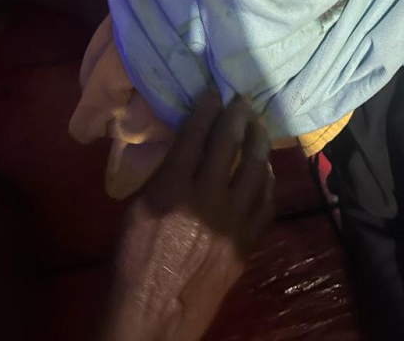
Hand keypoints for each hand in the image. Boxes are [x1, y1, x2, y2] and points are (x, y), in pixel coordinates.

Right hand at [104, 89, 274, 340]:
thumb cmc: (134, 258)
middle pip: (229, 143)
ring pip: (256, 168)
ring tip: (258, 125)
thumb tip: (187, 144)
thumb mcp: (138, 207)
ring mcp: (232, 221)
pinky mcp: (247, 242)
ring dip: (259, 141)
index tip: (215, 89)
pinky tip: (266, 168)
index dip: (207, 106)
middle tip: (243, 98)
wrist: (154, 313)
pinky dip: (268, 179)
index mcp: (172, 188)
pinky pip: (266, 201)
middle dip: (237, 114)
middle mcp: (206, 198)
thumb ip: (165, 173)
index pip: (196, 133)